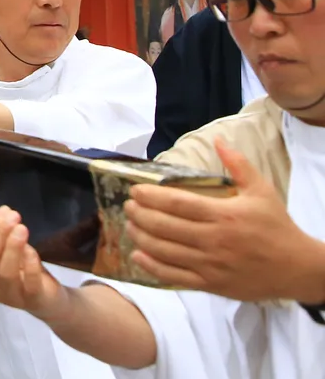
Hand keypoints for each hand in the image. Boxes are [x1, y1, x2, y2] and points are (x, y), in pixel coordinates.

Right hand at [0, 207, 69, 319]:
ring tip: (22, 228)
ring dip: (12, 247)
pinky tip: (32, 249)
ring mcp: (11, 297)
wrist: (51, 301)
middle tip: (14, 216)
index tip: (3, 210)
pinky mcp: (32, 301)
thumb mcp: (10, 250)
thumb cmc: (26, 273)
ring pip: (5, 272)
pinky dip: (29, 264)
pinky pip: (29, 283)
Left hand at [127, 139, 324, 301]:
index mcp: (224, 215)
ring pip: (164, 251)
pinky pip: (174, 277)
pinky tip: (138, 256)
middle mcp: (214, 240)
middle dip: (139, 215)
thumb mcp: (262, 191)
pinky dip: (152, 267)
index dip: (150, 197)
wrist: (298, 268)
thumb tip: (219, 140)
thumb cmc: (277, 227)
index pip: (177, 204)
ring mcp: (211, 265)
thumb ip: (238, 165)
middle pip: (164, 226)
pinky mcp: (211, 285)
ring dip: (141, 238)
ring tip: (130, 226)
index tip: (134, 191)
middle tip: (127, 206)